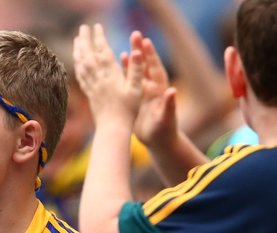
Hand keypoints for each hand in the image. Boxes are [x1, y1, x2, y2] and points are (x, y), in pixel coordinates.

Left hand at [73, 24, 144, 123]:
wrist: (113, 128)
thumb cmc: (128, 110)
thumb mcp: (136, 89)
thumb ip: (135, 69)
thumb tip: (136, 51)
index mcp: (111, 75)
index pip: (103, 51)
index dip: (99, 38)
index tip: (97, 26)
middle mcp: (98, 79)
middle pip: (88, 55)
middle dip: (84, 40)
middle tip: (82, 28)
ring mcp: (92, 86)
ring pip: (82, 65)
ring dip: (78, 50)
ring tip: (77, 40)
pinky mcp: (89, 93)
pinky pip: (81, 76)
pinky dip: (77, 65)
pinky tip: (77, 61)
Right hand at [125, 31, 178, 148]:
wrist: (159, 141)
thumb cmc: (164, 131)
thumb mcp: (166, 118)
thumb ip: (169, 105)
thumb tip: (173, 91)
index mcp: (160, 91)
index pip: (155, 69)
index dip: (151, 56)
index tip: (146, 42)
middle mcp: (152, 88)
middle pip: (145, 66)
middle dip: (141, 51)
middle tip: (135, 35)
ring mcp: (142, 93)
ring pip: (135, 73)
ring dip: (130, 60)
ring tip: (121, 49)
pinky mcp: (135, 99)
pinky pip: (127, 83)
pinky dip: (123, 74)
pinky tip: (115, 65)